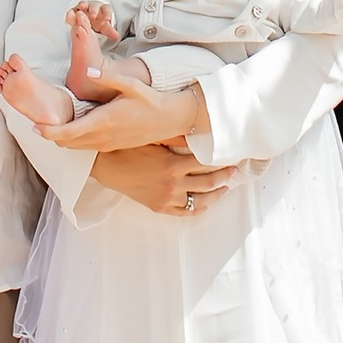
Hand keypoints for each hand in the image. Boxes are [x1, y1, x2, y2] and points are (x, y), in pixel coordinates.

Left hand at [47, 78, 209, 152]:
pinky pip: (88, 148)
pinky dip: (76, 140)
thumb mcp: (131, 85)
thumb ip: (108, 78)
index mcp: (103, 121)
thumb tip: (89, 72)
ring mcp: (108, 145)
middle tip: (39, 121)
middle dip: (51, 135)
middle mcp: (103, 137)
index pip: (69, 132)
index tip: (35, 126)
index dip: (49, 131)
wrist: (170, 120)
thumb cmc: (150, 100)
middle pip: (68, 143)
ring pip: (77, 147)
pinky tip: (75, 127)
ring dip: (63, 138)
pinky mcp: (113, 147)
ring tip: (52, 124)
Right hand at [87, 144, 232, 216]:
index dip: (222, 160)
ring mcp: (167, 198)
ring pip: (200, 201)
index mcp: (173, 165)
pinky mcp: (159, 207)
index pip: (207, 164)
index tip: (233, 156)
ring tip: (226, 186)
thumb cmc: (128, 147)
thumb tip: (198, 130)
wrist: (107, 165)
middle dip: (225, 176)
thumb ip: (177, 137)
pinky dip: (198, 208)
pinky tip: (206, 202)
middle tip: (235, 170)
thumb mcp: (154, 137)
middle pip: (209, 183)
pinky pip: (185, 212)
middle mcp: (173, 184)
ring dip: (216, 194)